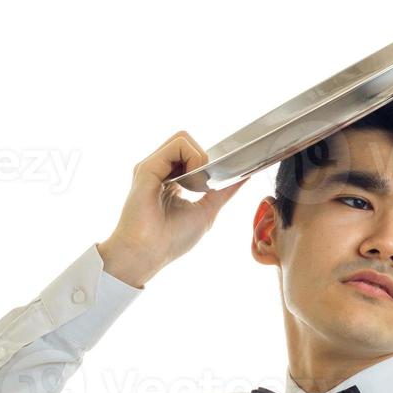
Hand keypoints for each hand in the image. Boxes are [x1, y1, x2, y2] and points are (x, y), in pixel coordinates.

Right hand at [96, 130, 250, 286]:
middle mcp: (159, 170)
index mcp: (170, 180)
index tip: (214, 181)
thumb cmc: (171, 240)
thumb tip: (245, 176)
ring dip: (200, 158)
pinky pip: (178, 144)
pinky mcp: (147, 167)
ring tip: (196, 185)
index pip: (190, 154)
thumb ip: (224, 192)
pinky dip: (193, 158)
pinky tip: (192, 181)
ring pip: (183, 138)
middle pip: (187, 142)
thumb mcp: (206, 211)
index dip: (206, 162)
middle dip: (204, 159)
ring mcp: (152, 167)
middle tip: (203, 186)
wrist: (147, 254)